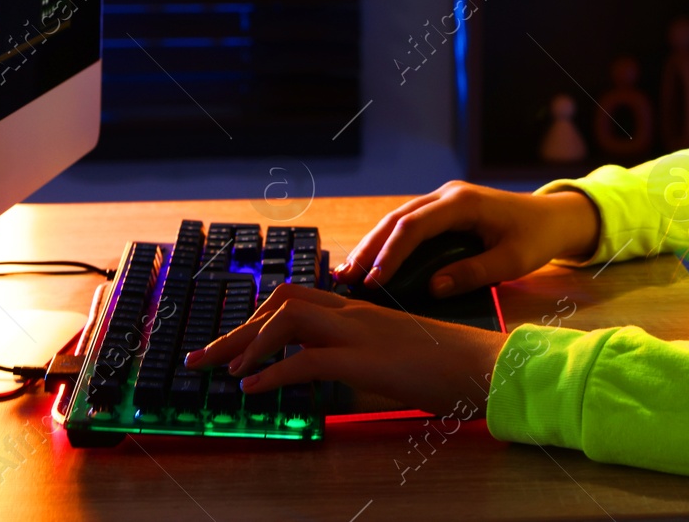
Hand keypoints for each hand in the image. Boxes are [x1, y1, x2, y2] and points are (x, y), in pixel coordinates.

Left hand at [183, 284, 503, 415]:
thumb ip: (356, 359)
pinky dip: (271, 373)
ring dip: (247, 345)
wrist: (485, 365)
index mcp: (359, 310)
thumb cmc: (445, 366)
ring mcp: (359, 332)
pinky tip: (252, 389)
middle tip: (203, 358)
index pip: (295, 299)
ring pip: (287, 320)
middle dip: (237, 329)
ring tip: (222, 372)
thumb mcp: (391, 358)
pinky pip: (306, 359)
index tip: (231, 343)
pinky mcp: (366, 358)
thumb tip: (323, 380)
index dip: (257, 318)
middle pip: (281, 302)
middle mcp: (353, 312)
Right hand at [332, 180, 600, 298]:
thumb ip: (472, 274)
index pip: (415, 227)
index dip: (391, 255)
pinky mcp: (444, 209)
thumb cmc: (536, 238)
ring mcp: (444, 199)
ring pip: (398, 218)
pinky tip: (372, 262)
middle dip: (370, 248)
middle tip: (346, 277)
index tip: (374, 282)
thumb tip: (432, 288)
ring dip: (373, 244)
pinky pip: (409, 223)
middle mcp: (447, 195)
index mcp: (463, 203)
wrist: (555, 216)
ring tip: (348, 271)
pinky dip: (388, 242)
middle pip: (398, 219)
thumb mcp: (510, 261)